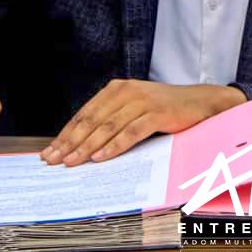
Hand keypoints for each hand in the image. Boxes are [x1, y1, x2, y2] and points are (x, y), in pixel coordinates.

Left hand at [40, 80, 246, 166]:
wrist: (201, 102)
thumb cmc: (165, 109)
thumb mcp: (134, 109)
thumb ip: (112, 120)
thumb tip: (82, 145)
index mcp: (116, 89)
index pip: (84, 114)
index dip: (65, 134)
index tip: (50, 152)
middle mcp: (126, 91)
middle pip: (92, 120)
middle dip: (70, 142)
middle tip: (54, 160)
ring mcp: (142, 101)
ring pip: (108, 127)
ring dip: (88, 146)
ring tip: (72, 162)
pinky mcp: (157, 112)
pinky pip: (131, 132)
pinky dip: (115, 146)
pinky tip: (101, 158)